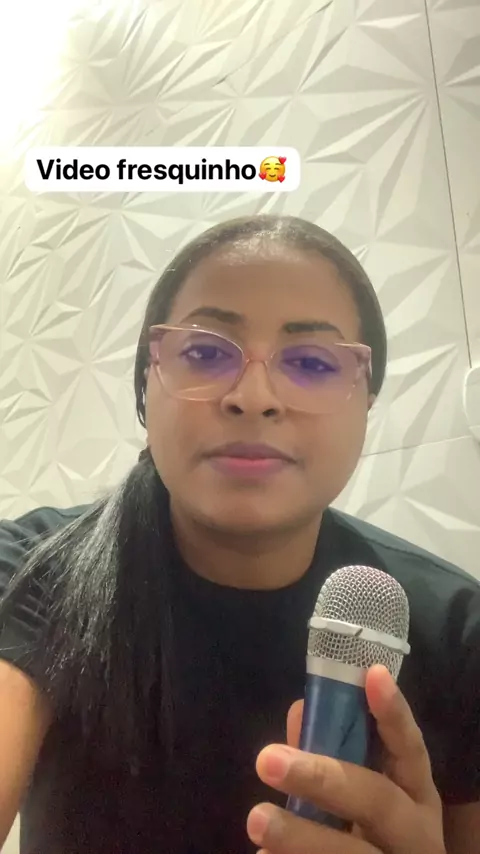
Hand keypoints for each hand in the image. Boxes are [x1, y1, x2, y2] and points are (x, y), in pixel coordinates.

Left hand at [247, 664, 445, 853]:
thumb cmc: (375, 831)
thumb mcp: (369, 793)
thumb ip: (335, 754)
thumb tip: (300, 712)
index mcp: (418, 794)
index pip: (411, 747)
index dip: (394, 713)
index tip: (373, 675)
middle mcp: (415, 832)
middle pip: (377, 802)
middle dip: (323, 778)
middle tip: (268, 759)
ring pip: (352, 853)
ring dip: (300, 835)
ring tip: (258, 818)